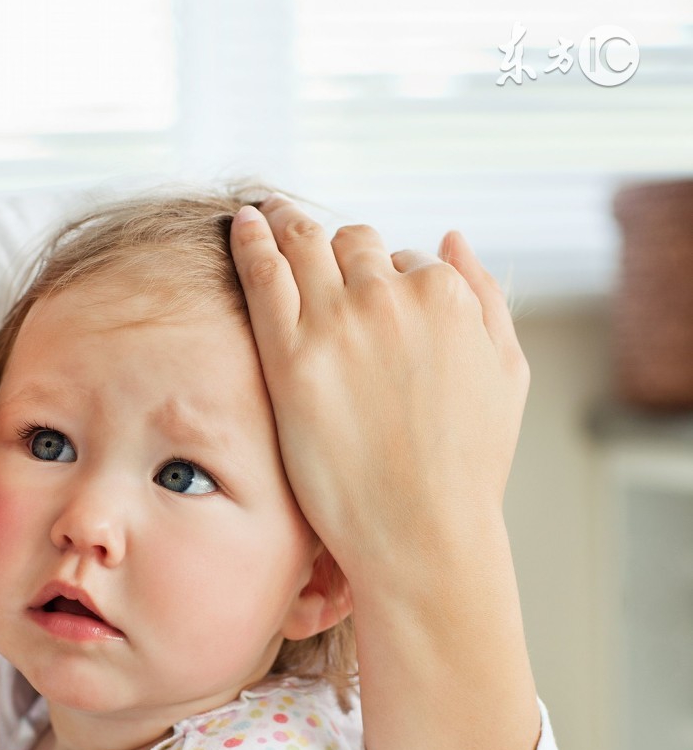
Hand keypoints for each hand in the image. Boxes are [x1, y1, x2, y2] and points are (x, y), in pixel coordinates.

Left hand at [230, 201, 529, 582]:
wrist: (422, 532)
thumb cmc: (468, 467)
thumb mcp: (507, 371)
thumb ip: (486, 297)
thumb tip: (450, 237)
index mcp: (446, 294)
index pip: (405, 259)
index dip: (386, 280)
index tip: (368, 302)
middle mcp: (392, 295)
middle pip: (352, 244)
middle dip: (337, 251)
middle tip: (310, 253)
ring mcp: (338, 322)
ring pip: (305, 244)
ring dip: (288, 226)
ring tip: (267, 217)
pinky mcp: (290, 355)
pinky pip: (263, 273)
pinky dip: (251, 238)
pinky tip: (243, 223)